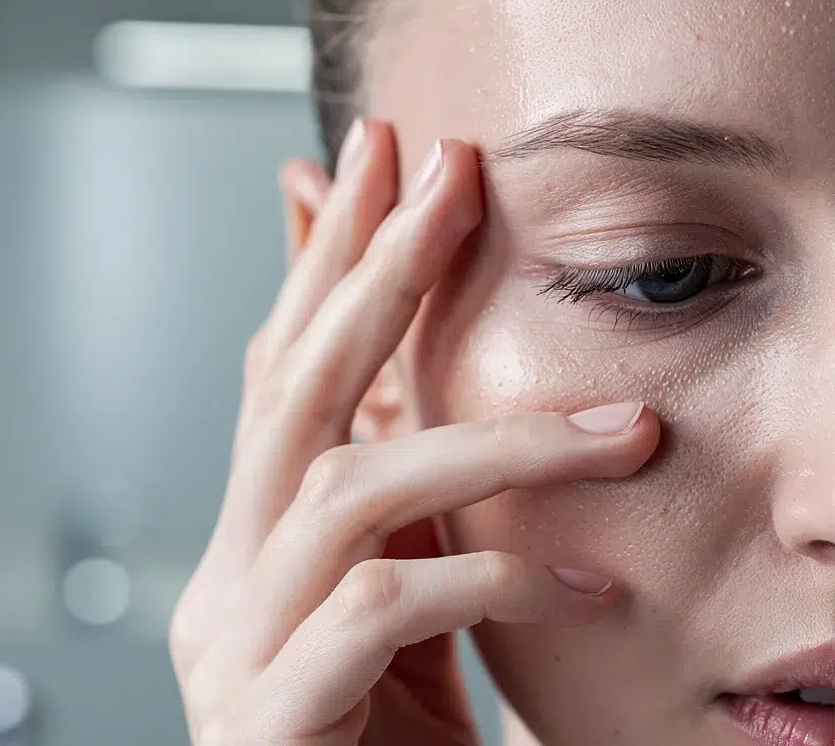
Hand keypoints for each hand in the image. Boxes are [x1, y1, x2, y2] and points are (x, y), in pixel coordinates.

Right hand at [170, 120, 660, 744]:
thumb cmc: (375, 738)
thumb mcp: (398, 596)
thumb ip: (403, 501)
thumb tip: (423, 395)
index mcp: (253, 541)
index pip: (281, 372)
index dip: (321, 261)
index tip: (370, 161)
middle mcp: (226, 576)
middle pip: (289, 393)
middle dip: (367, 277)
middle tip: (439, 176)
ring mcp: (235, 645)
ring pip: (347, 491)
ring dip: (488, 443)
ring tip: (622, 432)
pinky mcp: (272, 718)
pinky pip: (383, 615)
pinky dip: (492, 577)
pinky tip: (588, 579)